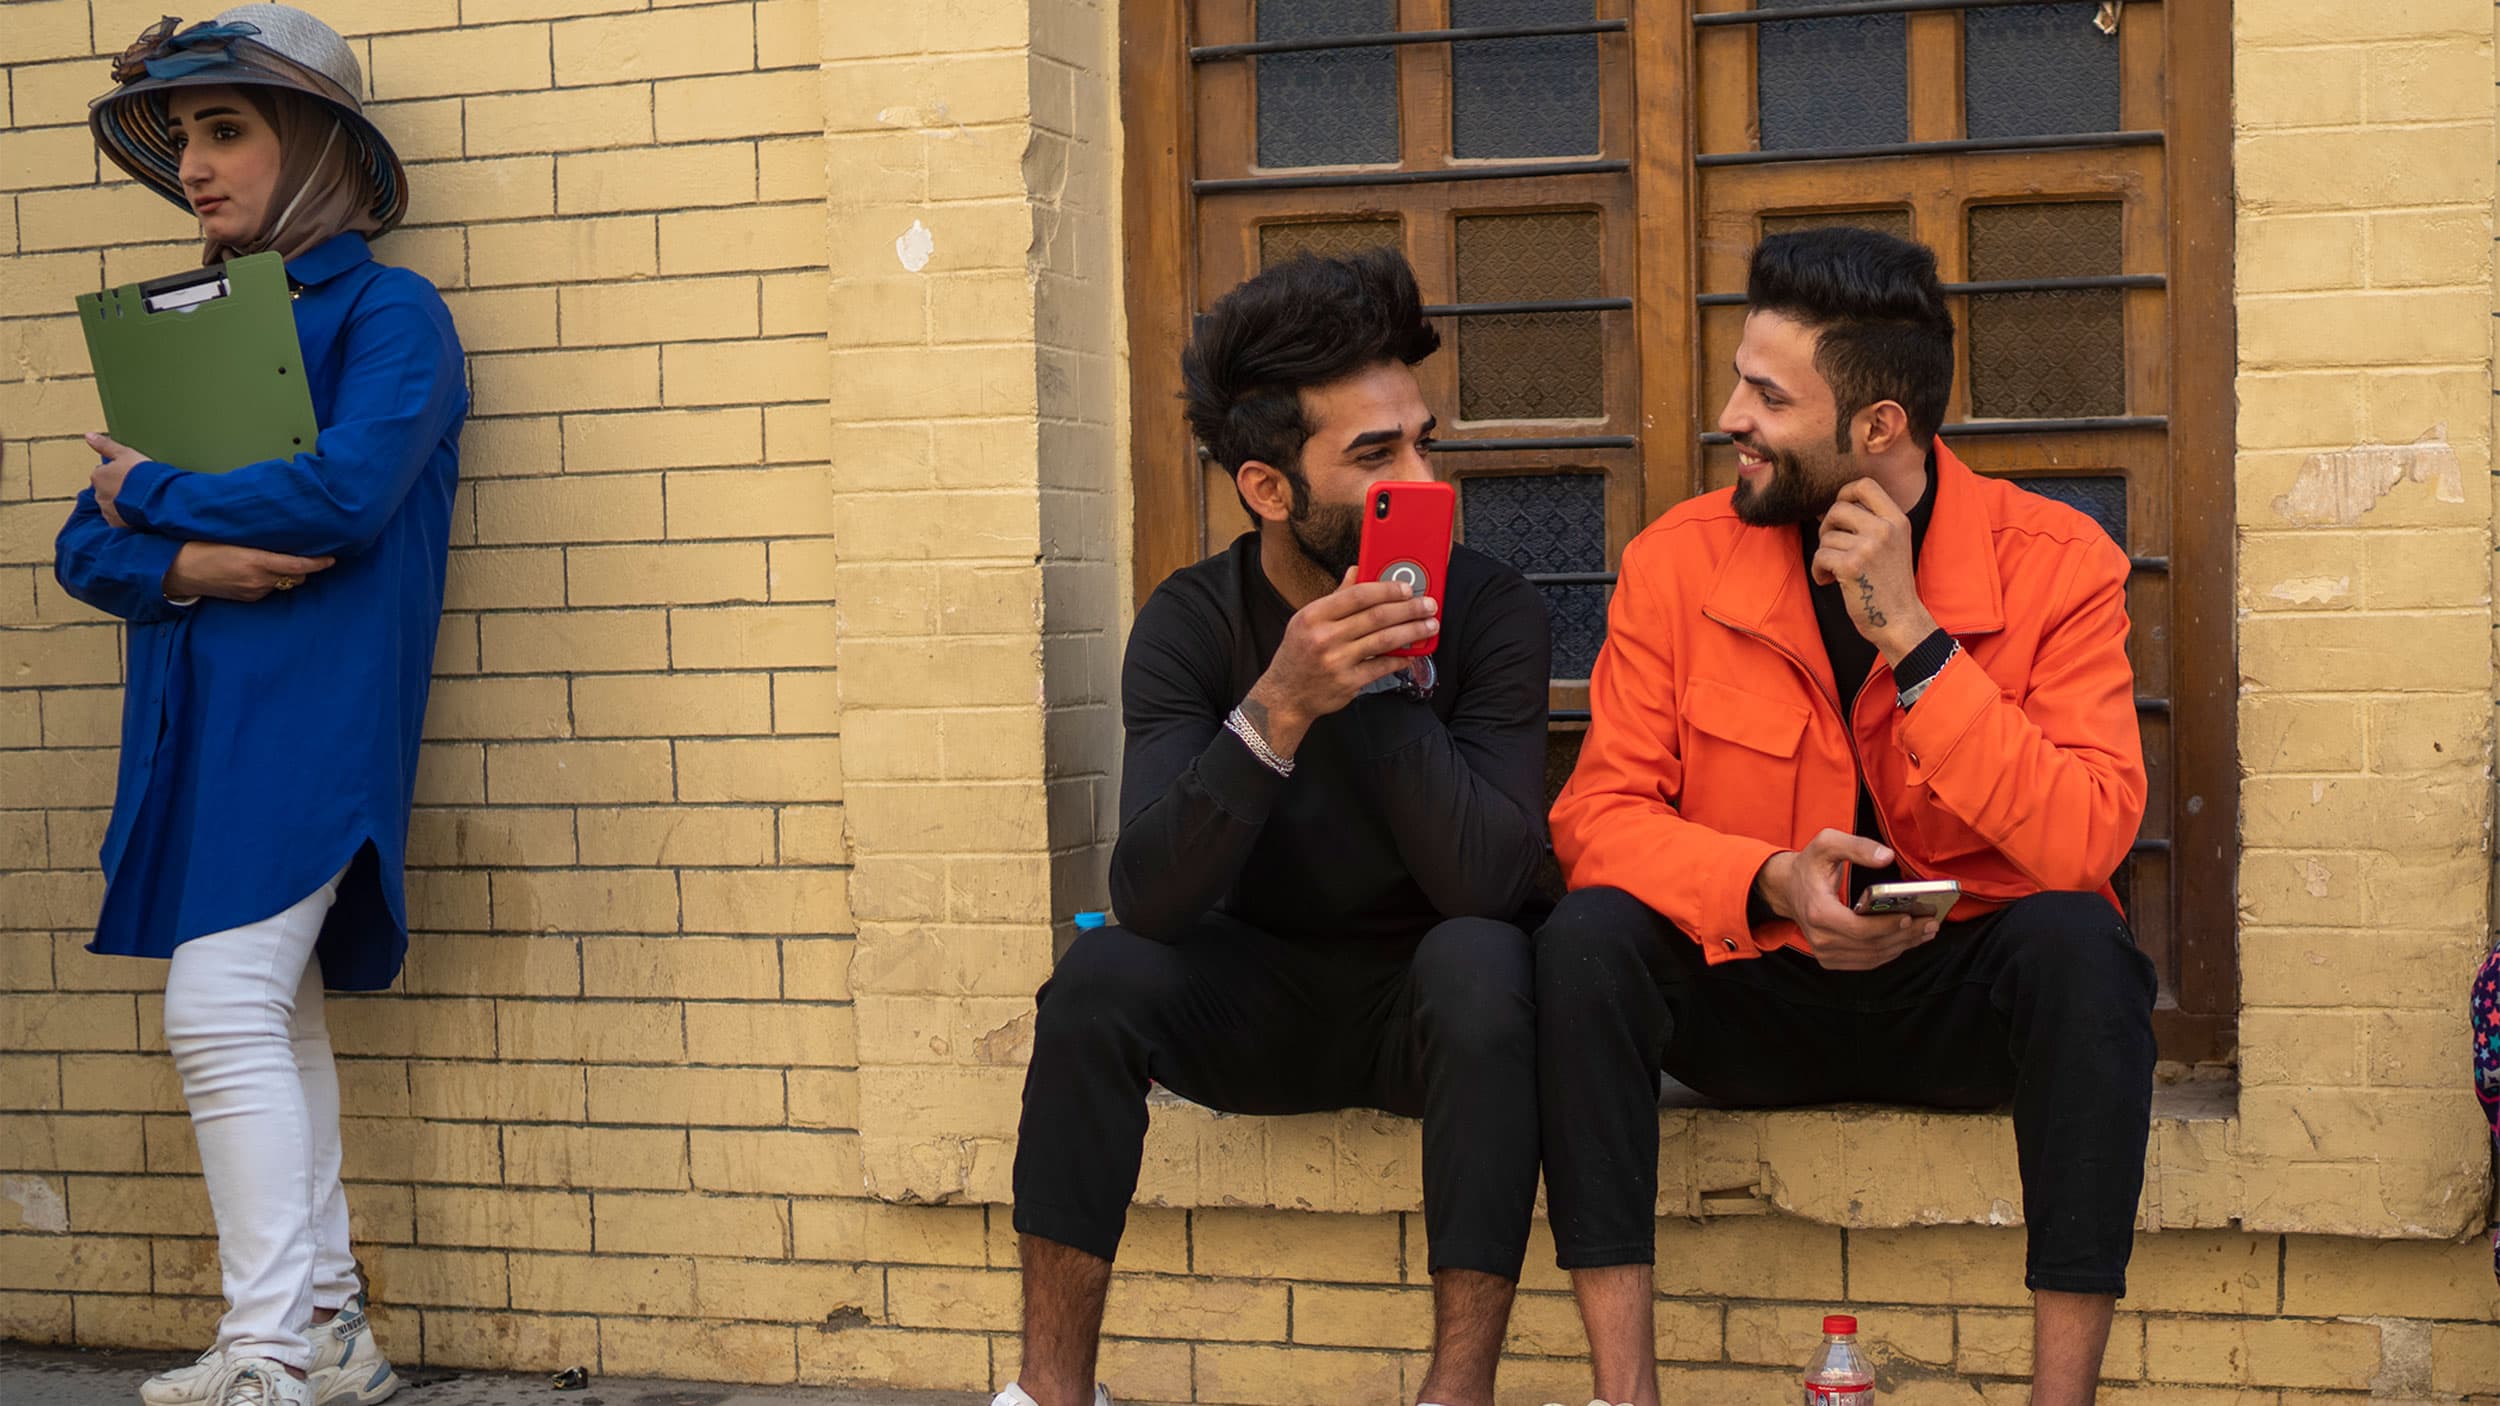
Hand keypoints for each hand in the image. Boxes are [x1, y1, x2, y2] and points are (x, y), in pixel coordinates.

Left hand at [86, 432, 149, 528]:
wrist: (155, 498)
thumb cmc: (141, 474)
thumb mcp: (125, 453)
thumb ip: (105, 445)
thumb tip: (88, 435)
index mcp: (98, 475)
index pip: (104, 472)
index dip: (119, 472)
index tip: (132, 474)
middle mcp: (98, 493)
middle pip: (107, 489)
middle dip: (118, 488)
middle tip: (137, 487)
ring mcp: (106, 509)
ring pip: (112, 503)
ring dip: (122, 501)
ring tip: (140, 499)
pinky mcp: (116, 523)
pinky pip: (119, 518)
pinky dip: (126, 515)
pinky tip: (138, 511)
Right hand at [163, 542, 335, 601]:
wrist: (176, 571)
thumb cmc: (200, 546)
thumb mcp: (230, 538)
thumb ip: (256, 539)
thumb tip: (279, 529)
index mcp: (255, 561)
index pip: (297, 565)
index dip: (317, 563)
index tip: (332, 558)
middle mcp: (258, 580)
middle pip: (296, 577)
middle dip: (303, 568)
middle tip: (307, 554)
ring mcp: (253, 591)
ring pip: (283, 584)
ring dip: (286, 575)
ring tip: (281, 561)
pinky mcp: (247, 599)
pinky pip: (269, 590)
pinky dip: (271, 581)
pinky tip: (261, 571)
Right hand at [1241, 567, 1439, 756]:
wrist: (1286, 695)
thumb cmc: (1299, 653)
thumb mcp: (1308, 620)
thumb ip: (1337, 597)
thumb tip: (1358, 570)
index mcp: (1314, 615)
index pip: (1357, 595)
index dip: (1387, 589)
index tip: (1407, 588)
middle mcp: (1324, 637)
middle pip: (1376, 616)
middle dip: (1409, 609)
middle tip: (1428, 605)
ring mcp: (1336, 661)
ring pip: (1384, 640)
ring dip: (1412, 632)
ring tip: (1430, 626)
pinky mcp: (1348, 682)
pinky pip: (1381, 666)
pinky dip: (1400, 659)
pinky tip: (1412, 653)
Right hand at [1754, 828, 1939, 971]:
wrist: (1787, 888)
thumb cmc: (1810, 865)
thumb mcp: (1827, 843)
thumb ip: (1857, 847)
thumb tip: (1886, 857)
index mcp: (1819, 912)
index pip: (1859, 929)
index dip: (1887, 926)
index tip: (1911, 917)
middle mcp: (1820, 937)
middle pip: (1871, 946)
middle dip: (1905, 936)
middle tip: (1931, 923)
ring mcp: (1825, 952)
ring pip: (1873, 957)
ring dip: (1903, 946)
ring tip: (1927, 931)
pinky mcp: (1831, 959)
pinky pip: (1867, 961)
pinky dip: (1890, 952)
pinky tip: (1908, 939)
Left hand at [1810, 479, 1936, 662]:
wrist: (1900, 620)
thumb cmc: (1889, 584)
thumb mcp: (1892, 545)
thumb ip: (1869, 523)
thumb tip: (1826, 509)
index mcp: (1897, 520)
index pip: (1865, 485)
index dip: (1844, 493)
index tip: (1840, 514)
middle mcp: (1885, 529)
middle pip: (1838, 508)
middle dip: (1827, 527)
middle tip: (1833, 547)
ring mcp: (1868, 547)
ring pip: (1826, 536)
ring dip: (1824, 555)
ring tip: (1836, 571)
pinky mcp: (1851, 566)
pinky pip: (1820, 556)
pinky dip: (1819, 571)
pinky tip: (1829, 581)